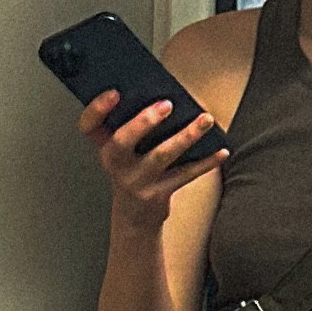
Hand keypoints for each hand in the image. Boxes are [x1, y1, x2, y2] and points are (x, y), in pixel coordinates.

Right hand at [82, 89, 223, 236]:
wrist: (134, 217)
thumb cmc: (132, 171)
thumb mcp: (123, 151)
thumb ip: (133, 125)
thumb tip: (163, 94)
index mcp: (103, 147)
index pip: (89, 126)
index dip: (98, 109)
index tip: (115, 93)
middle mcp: (116, 164)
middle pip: (122, 141)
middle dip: (144, 121)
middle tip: (166, 104)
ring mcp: (137, 181)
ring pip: (161, 156)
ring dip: (186, 136)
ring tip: (205, 119)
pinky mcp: (158, 194)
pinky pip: (186, 175)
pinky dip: (206, 162)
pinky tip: (222, 151)